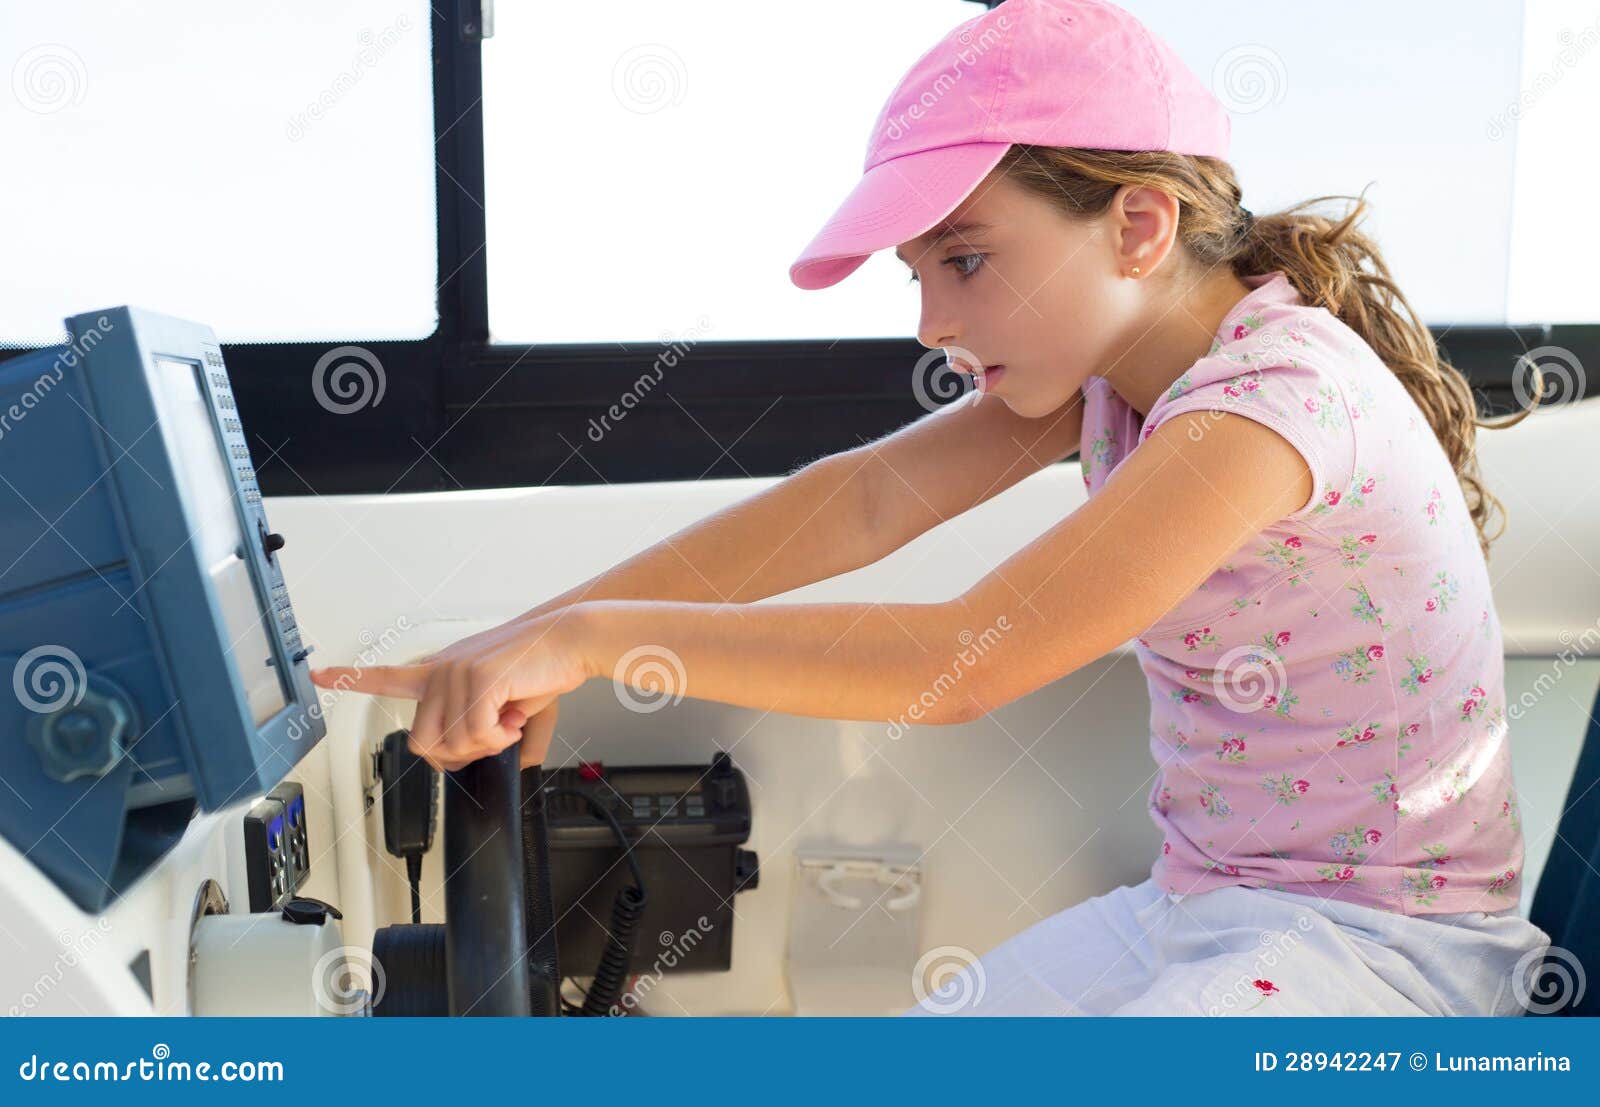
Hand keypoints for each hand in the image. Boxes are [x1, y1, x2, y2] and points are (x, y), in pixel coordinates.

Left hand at [311, 613, 592, 771]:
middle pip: (422, 742)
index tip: (319, 673)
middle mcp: (442, 670)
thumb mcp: (515, 707)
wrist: (569, 640)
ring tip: (509, 720)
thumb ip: (499, 737)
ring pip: (450, 744)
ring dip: (486, 745)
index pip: (387, 676)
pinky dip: (499, 738)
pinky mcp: (477, 679)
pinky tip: (514, 718)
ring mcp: (455, 673)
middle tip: (491, 738)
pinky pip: (475, 734)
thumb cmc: (543, 667)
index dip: (351, 678)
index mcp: (444, 671)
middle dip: (458, 754)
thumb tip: (503, 766)